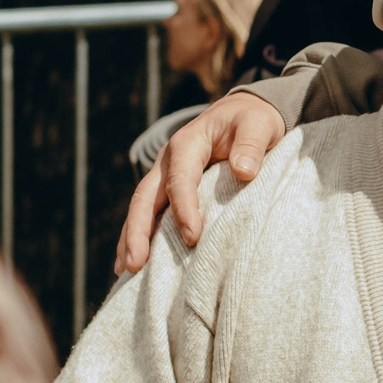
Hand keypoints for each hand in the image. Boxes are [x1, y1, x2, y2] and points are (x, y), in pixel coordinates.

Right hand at [115, 91, 291, 274]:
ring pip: (141, 208)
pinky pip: (150, 214)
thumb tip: (244, 171)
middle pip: (146, 197)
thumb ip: (252, 145)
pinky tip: (132, 263)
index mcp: (187, 143)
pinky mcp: (169, 189)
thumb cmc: (252, 119)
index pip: (181, 179)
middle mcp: (168, 161)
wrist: (243, 112)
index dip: (185, 208)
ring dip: (130, 238)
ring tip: (124, 270)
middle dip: (138, 231)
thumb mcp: (258, 124)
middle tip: (135, 263)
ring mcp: (164, 175)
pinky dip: (139, 236)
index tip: (192, 238)